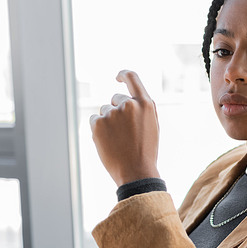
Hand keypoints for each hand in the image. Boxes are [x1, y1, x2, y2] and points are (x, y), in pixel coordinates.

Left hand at [89, 70, 159, 186]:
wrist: (136, 172)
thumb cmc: (146, 151)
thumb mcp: (152, 125)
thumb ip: (142, 108)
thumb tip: (130, 97)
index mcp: (145, 104)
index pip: (132, 78)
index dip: (123, 75)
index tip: (117, 77)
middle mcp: (128, 105)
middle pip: (115, 99)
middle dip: (117, 111)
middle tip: (124, 133)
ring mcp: (111, 114)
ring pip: (104, 111)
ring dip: (108, 122)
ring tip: (118, 141)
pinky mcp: (97, 124)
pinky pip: (94, 121)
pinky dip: (98, 129)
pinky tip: (108, 142)